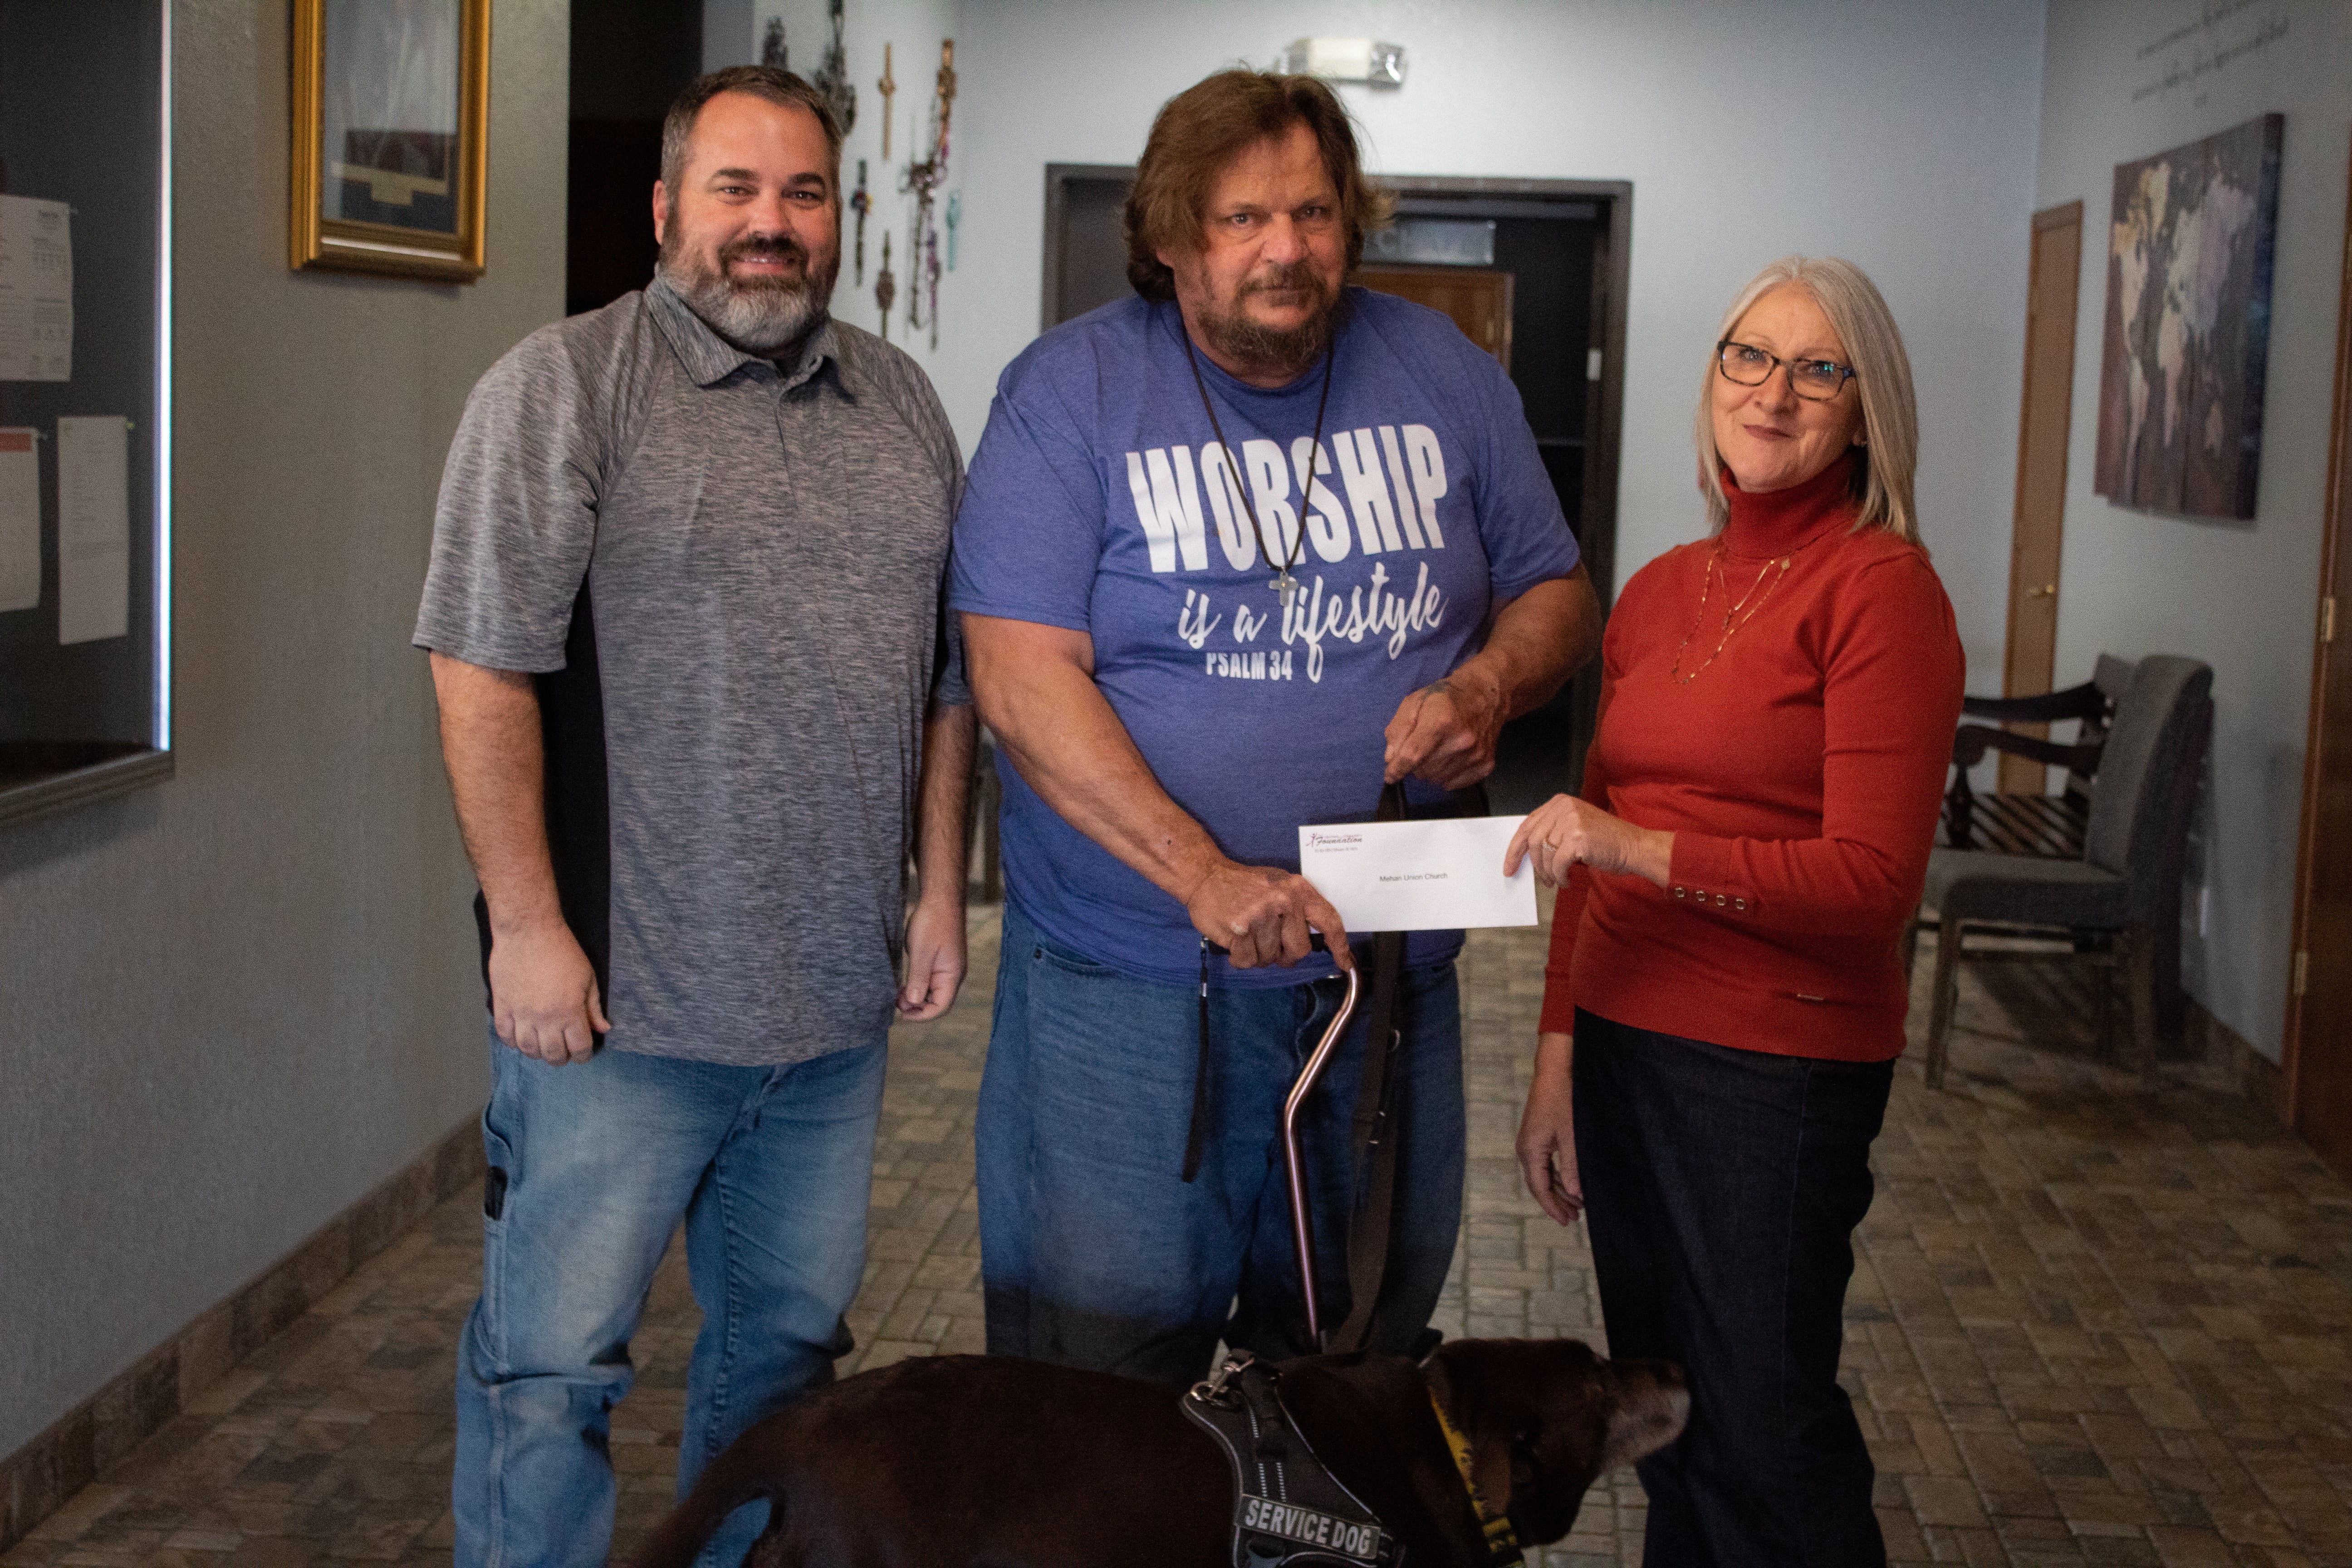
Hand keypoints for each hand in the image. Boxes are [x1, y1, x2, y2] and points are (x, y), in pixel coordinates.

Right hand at [488, 916, 609, 1064]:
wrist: (529, 931)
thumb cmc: (562, 950)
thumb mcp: (588, 977)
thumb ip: (593, 1007)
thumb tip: (602, 1029)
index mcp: (570, 1012)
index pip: (579, 1047)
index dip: (583, 1055)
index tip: (583, 1054)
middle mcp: (545, 1019)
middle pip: (553, 1054)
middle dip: (561, 1058)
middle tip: (564, 1054)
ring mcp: (521, 1014)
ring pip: (528, 1049)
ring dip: (537, 1054)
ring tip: (543, 1048)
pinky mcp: (502, 1006)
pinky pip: (505, 1035)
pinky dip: (512, 1042)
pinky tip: (520, 1038)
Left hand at [898, 895, 966, 1019]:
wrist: (940, 899)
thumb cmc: (933, 922)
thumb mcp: (922, 952)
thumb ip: (919, 979)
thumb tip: (914, 1003)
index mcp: (952, 975)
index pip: (941, 1007)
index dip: (922, 1015)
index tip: (903, 1014)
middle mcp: (953, 975)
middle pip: (937, 1002)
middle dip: (917, 1007)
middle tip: (896, 1002)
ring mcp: (947, 968)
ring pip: (932, 993)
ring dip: (916, 997)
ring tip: (897, 994)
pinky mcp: (939, 961)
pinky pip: (930, 981)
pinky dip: (917, 986)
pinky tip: (904, 983)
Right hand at [1185, 859, 1354, 970]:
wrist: (1205, 876)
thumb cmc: (1244, 885)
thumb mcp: (1279, 885)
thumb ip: (1299, 908)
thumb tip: (1320, 939)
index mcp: (1298, 889)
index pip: (1329, 921)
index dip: (1340, 946)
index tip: (1345, 962)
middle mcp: (1283, 900)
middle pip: (1299, 950)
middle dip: (1284, 954)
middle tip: (1269, 943)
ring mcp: (1261, 915)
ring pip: (1270, 958)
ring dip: (1258, 954)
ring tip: (1247, 934)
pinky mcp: (1240, 929)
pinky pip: (1248, 961)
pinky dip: (1240, 958)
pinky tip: (1235, 941)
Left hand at [1382, 672, 1503, 788]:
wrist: (1485, 694)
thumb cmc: (1445, 698)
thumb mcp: (1413, 702)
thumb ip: (1398, 729)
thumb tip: (1391, 758)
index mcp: (1441, 721)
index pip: (1412, 756)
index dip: (1396, 769)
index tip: (1389, 775)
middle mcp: (1461, 740)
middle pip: (1423, 771)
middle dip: (1415, 764)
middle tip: (1420, 748)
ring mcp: (1476, 754)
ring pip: (1437, 780)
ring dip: (1430, 770)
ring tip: (1436, 750)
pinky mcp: (1485, 764)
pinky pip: (1454, 784)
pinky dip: (1446, 776)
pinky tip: (1449, 757)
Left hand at [1504, 794, 1673, 888]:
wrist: (1634, 846)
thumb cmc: (1605, 841)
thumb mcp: (1574, 827)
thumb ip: (1551, 832)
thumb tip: (1525, 855)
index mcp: (1559, 802)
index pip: (1527, 825)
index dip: (1515, 848)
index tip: (1509, 866)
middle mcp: (1563, 807)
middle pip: (1532, 840)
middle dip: (1532, 865)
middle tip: (1539, 881)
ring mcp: (1571, 820)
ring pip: (1543, 853)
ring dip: (1547, 873)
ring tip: (1555, 881)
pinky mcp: (1578, 838)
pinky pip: (1557, 864)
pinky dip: (1560, 876)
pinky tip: (1567, 881)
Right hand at [1517, 1031, 1581, 1224]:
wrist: (1555, 1071)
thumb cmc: (1563, 1100)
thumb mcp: (1571, 1136)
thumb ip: (1572, 1166)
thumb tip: (1576, 1194)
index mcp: (1530, 1151)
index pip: (1539, 1188)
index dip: (1553, 1207)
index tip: (1566, 1221)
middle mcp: (1526, 1149)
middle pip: (1539, 1184)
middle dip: (1557, 1202)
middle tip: (1574, 1218)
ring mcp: (1530, 1142)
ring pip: (1543, 1174)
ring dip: (1559, 1189)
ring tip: (1576, 1204)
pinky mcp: (1538, 1135)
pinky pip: (1545, 1163)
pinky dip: (1558, 1175)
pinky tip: (1570, 1182)